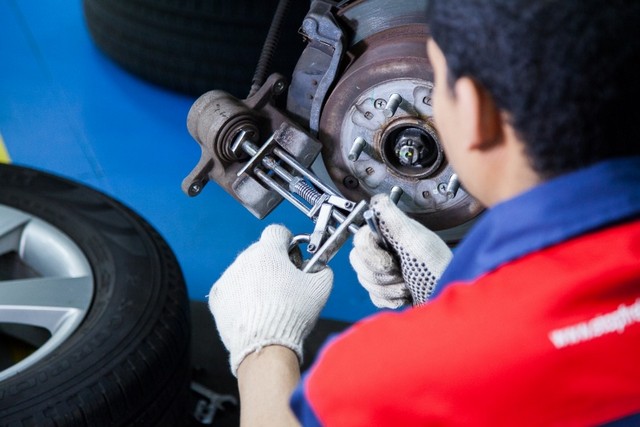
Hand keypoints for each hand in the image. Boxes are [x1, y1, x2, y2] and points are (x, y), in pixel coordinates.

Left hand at [209, 224, 332, 375]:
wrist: (264, 345)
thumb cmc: (291, 315)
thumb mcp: (320, 289)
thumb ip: (323, 270)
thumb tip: (321, 267)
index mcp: (268, 252)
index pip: (277, 232)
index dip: (287, 241)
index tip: (292, 254)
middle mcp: (244, 260)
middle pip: (260, 251)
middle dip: (272, 262)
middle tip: (285, 282)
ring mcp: (228, 278)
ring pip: (244, 270)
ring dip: (255, 279)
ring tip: (269, 301)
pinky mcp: (217, 297)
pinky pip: (231, 289)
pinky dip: (240, 296)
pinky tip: (253, 309)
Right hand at [349, 194, 452, 307]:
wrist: (446, 297)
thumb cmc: (438, 270)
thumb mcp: (417, 240)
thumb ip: (394, 219)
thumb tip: (378, 199)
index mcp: (391, 234)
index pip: (360, 238)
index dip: (371, 253)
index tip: (389, 260)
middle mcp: (386, 250)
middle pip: (358, 261)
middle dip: (380, 273)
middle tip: (401, 271)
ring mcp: (385, 272)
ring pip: (365, 280)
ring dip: (388, 287)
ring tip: (408, 283)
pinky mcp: (387, 291)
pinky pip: (374, 296)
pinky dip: (390, 299)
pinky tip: (405, 295)